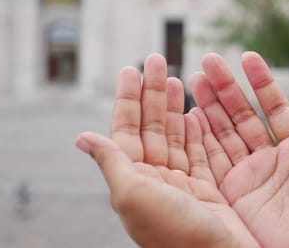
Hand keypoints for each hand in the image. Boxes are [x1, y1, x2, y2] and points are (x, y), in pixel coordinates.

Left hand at [75, 54, 258, 247]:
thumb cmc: (175, 233)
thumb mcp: (134, 194)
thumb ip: (112, 162)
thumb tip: (82, 137)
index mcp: (134, 180)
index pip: (126, 129)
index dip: (128, 98)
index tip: (132, 68)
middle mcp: (155, 180)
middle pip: (152, 126)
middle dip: (153, 93)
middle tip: (157, 59)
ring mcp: (181, 184)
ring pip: (175, 136)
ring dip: (175, 107)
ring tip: (176, 78)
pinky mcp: (206, 189)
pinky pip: (199, 153)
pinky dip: (197, 131)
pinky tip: (195, 112)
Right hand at [189, 52, 288, 247]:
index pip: (275, 106)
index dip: (261, 81)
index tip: (248, 56)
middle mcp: (270, 158)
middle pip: (243, 114)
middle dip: (226, 87)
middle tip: (209, 61)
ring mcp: (249, 175)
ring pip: (224, 132)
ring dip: (209, 105)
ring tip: (194, 77)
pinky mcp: (231, 193)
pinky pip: (211, 158)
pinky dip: (200, 136)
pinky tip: (190, 113)